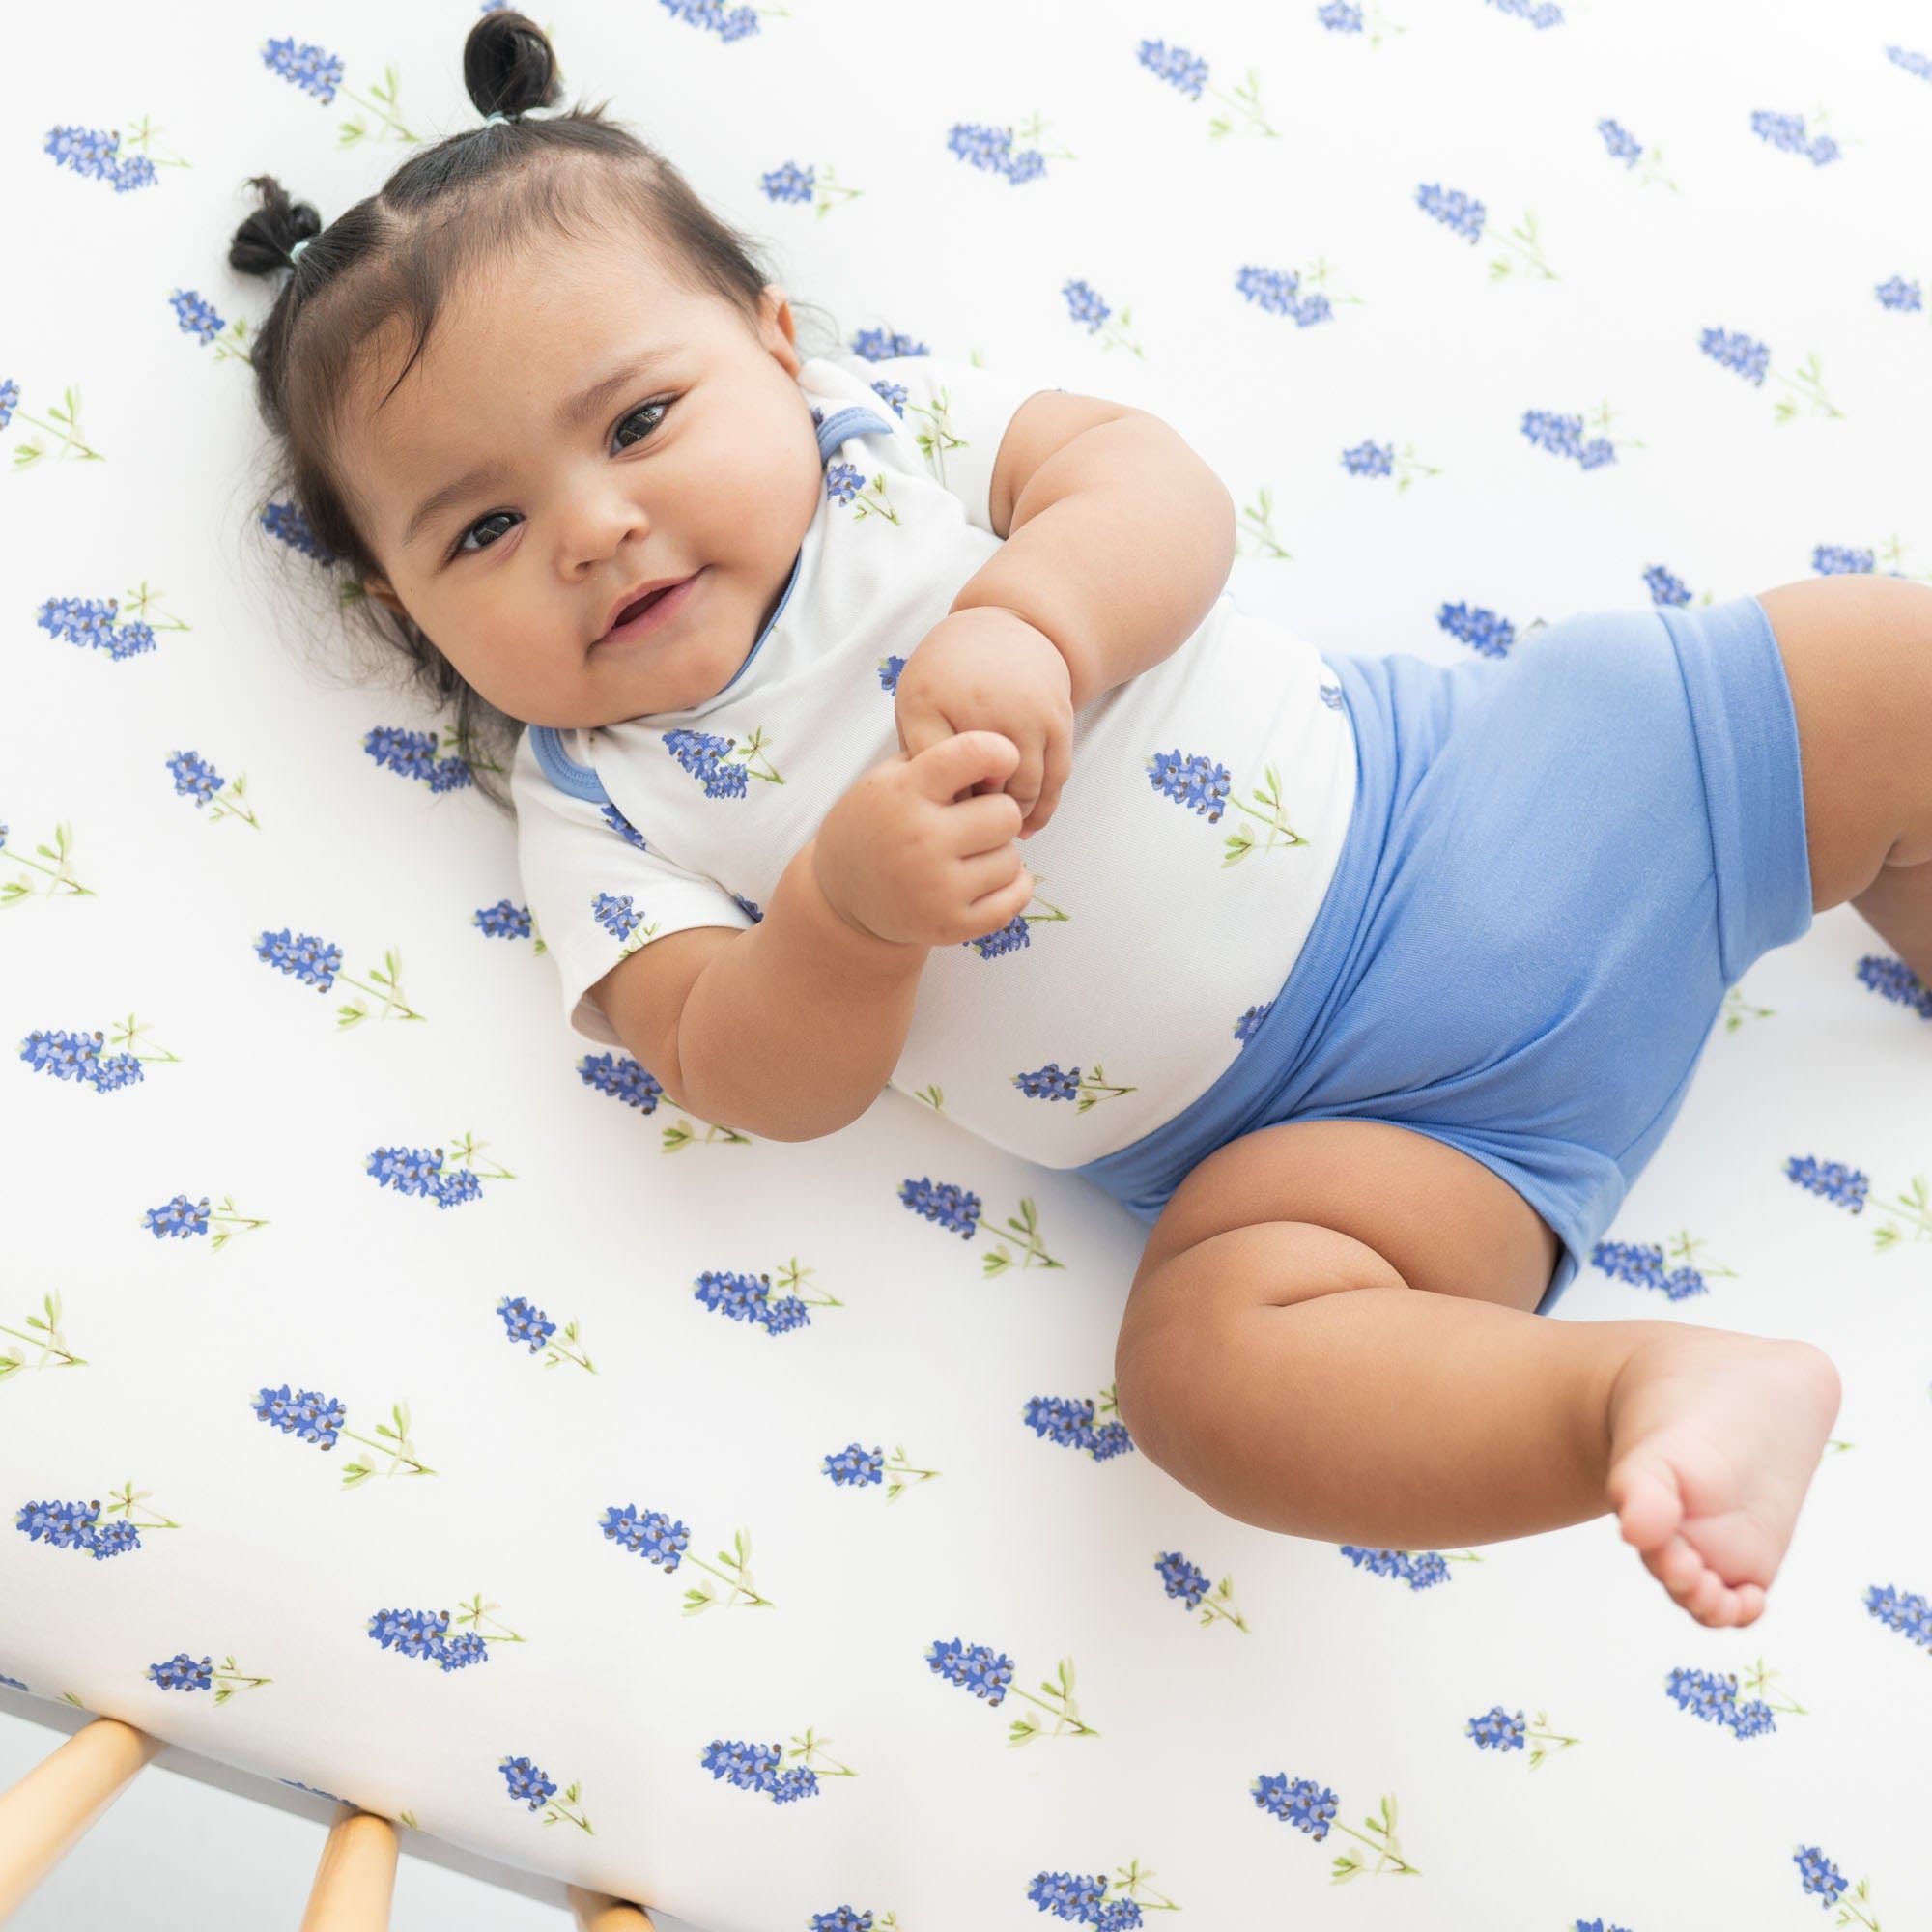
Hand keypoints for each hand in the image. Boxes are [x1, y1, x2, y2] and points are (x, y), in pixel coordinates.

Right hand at [814, 731, 1034, 948]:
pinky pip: (1015, 899)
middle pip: (1006, 815)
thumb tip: (1009, 758)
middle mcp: (920, 841)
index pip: (975, 754)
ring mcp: (936, 889)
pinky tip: (989, 877)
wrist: (843, 893)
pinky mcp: (950, 926)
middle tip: (975, 821)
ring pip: (1012, 860)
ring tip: (969, 853)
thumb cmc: (879, 822)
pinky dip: (1011, 887)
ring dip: (998, 853)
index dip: (1000, 752)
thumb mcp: (890, 777)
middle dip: (997, 814)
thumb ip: (941, 759)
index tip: (1000, 762)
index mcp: (904, 793)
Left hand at [893, 607, 1073, 837]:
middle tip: (968, 842)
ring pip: (1024, 791)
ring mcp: (1025, 714)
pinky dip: (1043, 809)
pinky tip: (1027, 826)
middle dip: (975, 822)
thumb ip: (920, 755)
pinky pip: (1055, 779)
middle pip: (981, 790)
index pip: (930, 777)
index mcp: (930, 703)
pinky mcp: (1059, 721)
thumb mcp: (917, 703)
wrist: (1011, 626)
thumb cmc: (951, 675)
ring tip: (997, 836)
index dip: (936, 807)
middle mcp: (980, 706)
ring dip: (1012, 820)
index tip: (938, 820)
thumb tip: (942, 815)